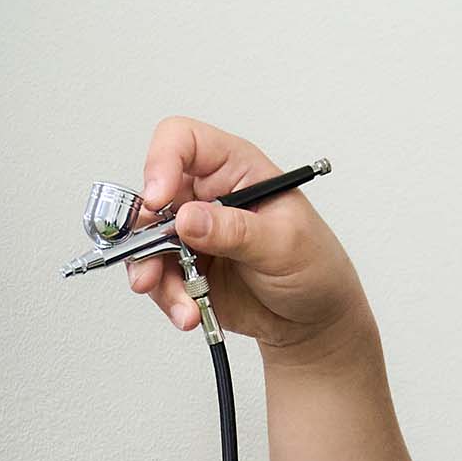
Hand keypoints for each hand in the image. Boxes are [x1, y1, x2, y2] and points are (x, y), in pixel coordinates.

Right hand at [124, 114, 372, 355]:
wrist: (316, 319)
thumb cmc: (315, 266)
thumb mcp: (285, 244)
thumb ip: (236, 231)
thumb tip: (188, 218)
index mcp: (235, 170)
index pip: (183, 141)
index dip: (162, 162)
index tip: (158, 200)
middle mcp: (207, 197)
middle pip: (151, 195)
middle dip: (145, 232)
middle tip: (152, 262)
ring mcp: (193, 234)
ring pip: (146, 242)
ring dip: (154, 274)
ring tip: (183, 303)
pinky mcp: (186, 269)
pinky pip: (158, 278)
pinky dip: (168, 298)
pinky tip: (191, 313)